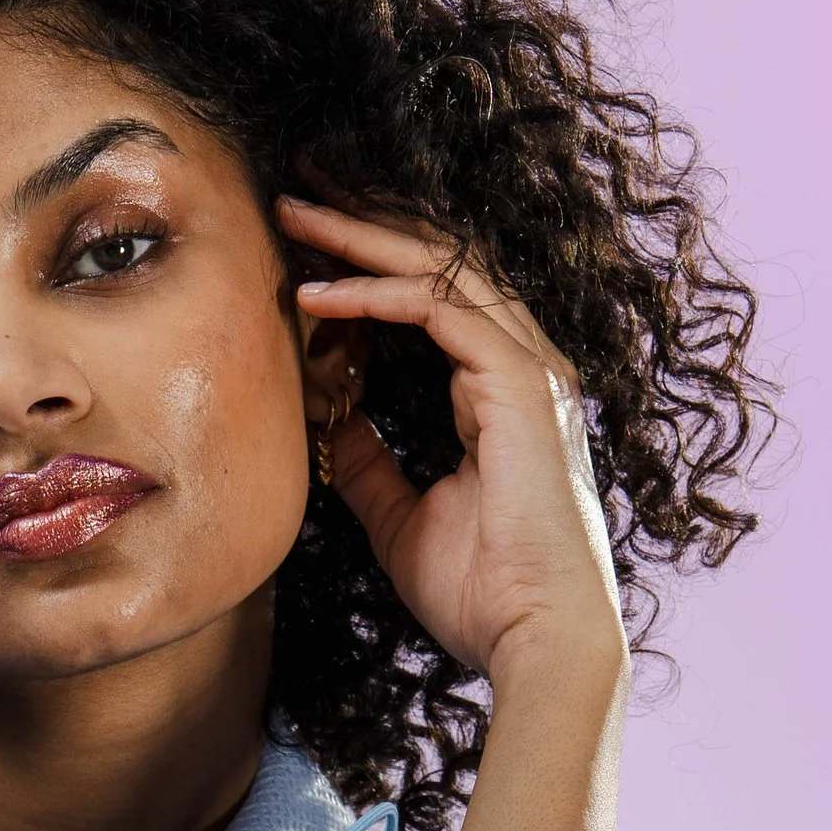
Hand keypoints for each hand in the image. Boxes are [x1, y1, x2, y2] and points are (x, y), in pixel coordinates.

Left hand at [280, 197, 626, 693]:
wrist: (536, 640)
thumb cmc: (483, 598)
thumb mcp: (403, 523)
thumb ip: (375, 468)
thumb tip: (339, 427)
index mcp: (504, 392)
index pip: (435, 300)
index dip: (370, 266)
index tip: (305, 248)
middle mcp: (524, 365)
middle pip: (439, 263)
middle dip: (364, 222)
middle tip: (296, 190)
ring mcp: (529, 368)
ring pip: (439, 268)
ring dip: (361, 237)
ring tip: (294, 214)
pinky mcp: (519, 382)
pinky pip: (438, 308)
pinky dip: (373, 295)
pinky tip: (316, 294)